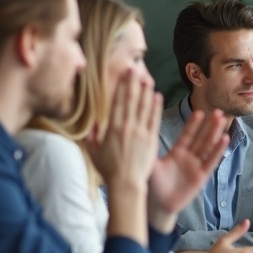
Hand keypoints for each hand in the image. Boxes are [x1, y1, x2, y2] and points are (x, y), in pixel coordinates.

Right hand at [87, 71, 160, 188]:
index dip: (122, 86)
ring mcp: (141, 132)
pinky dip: (156, 107)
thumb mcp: (94, 152)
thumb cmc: (108, 170)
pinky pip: (154, 119)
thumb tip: (96, 124)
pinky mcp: (151, 139)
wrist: (126, 184)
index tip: (124, 74)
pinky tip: (158, 96)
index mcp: (112, 128)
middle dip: (133, 83)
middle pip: (131, 100)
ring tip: (148, 77)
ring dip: (146, 91)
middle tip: (135, 68)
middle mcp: (127, 127)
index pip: (118, 102)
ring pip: (144, 107)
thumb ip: (94, 136)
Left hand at [147, 108, 228, 217]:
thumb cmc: (152, 185)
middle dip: (209, 125)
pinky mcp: (202, 177)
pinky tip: (225, 139)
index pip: (186, 135)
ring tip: (223, 120)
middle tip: (217, 111)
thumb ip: (150, 148)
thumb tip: (143, 130)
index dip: (193, 124)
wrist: (158, 205)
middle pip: (201, 138)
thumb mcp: (150, 164)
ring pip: (208, 147)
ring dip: (215, 133)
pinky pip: (211, 161)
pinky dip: (218, 150)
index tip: (199, 111)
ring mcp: (196, 166)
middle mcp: (188, 157)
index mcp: (176, 153)